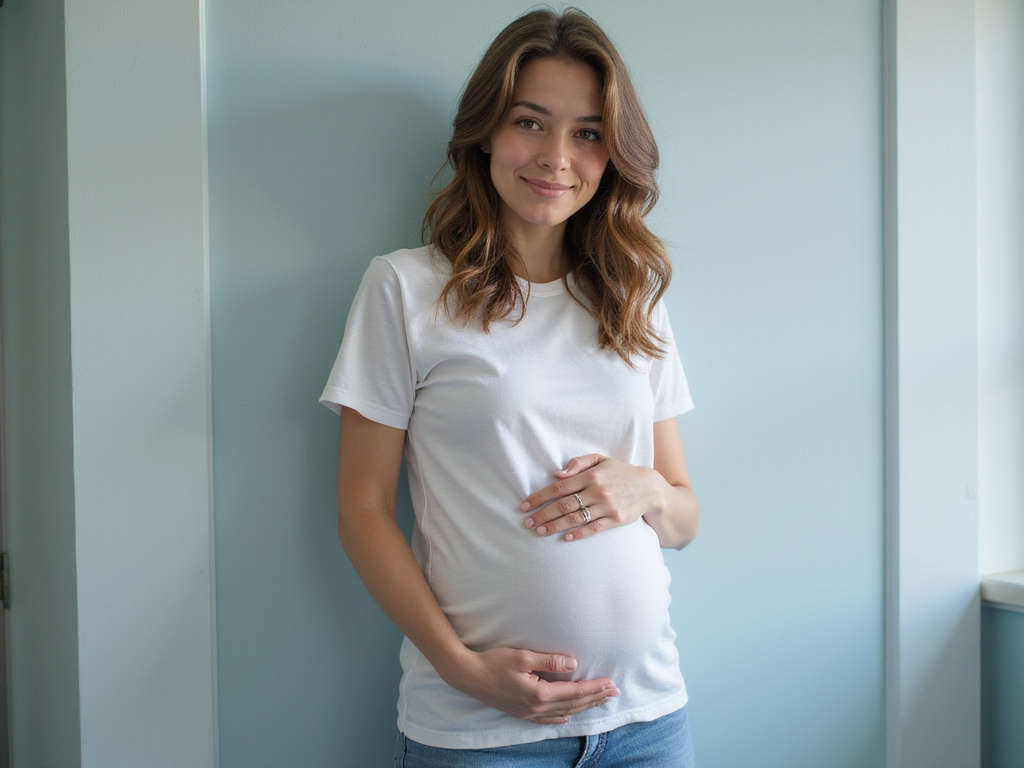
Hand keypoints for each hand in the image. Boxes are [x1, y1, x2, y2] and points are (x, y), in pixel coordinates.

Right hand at [442, 647, 618, 723]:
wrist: (468, 675)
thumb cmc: (493, 662)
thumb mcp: (522, 656)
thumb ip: (549, 661)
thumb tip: (573, 664)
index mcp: (539, 693)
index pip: (575, 692)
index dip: (595, 688)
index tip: (611, 684)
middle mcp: (536, 707)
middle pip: (573, 704)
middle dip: (595, 698)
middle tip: (614, 693)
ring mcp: (528, 713)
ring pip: (563, 713)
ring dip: (584, 707)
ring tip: (599, 701)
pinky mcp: (521, 713)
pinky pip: (547, 719)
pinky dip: (562, 717)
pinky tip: (568, 716)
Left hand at [520, 454, 663, 541]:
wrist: (649, 487)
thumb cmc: (620, 472)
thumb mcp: (601, 460)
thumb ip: (578, 463)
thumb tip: (556, 474)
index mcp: (590, 475)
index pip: (559, 487)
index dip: (540, 497)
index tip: (525, 505)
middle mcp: (597, 491)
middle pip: (563, 505)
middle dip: (542, 515)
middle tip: (527, 523)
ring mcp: (606, 507)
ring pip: (575, 518)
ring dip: (555, 526)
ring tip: (540, 532)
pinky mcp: (615, 520)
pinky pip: (593, 529)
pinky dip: (578, 534)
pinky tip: (565, 538)